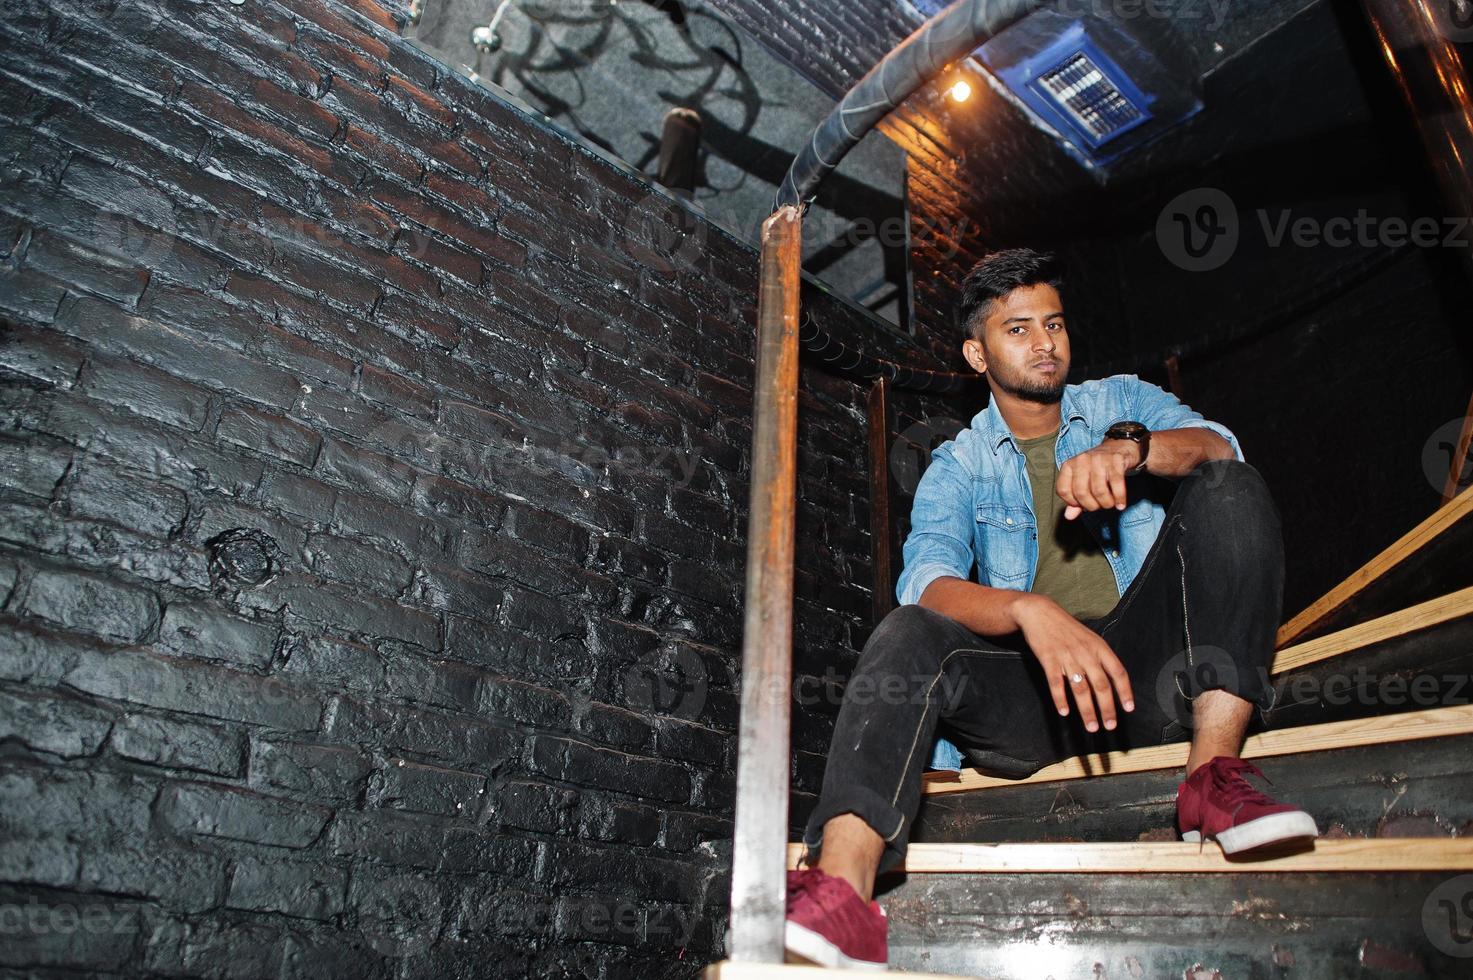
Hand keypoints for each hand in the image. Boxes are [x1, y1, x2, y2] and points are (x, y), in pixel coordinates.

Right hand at [1013, 594, 1134, 732]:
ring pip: (1080, 689)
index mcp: (1099, 647)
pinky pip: (1056, 684)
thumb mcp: (1089, 638)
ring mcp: (1067, 657)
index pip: (1118, 672)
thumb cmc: (1066, 628)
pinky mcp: (1049, 660)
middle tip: (1110, 726)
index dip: (1125, 692)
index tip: (1128, 708)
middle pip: (1101, 686)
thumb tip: (1111, 682)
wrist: (1040, 613)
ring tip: (1091, 726)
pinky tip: (1064, 712)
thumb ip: (1100, 658)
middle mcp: (1086, 653)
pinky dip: (1061, 700)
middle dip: (1107, 709)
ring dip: (1087, 711)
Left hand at [1058, 442, 1140, 519]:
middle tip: (1099, 506)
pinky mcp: (1116, 460)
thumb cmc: (1097, 468)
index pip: (1063, 490)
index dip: (1072, 502)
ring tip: (1110, 504)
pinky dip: (1119, 498)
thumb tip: (1069, 516)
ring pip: (1099, 490)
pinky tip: (1121, 505)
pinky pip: (1116, 484)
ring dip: (1106, 503)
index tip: (1082, 504)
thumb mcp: (1082, 481)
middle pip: (1081, 492)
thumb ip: (1075, 499)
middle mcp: (1081, 460)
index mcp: (1069, 465)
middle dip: (1092, 506)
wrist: (1119, 447)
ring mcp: (1098, 459)